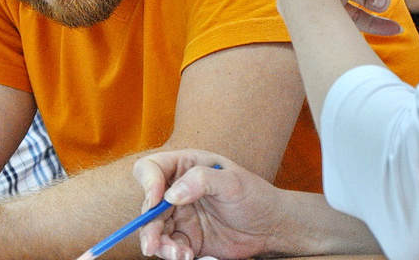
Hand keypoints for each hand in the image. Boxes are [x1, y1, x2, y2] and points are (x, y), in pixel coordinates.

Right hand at [133, 150, 281, 259]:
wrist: (270, 227)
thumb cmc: (254, 195)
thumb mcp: (232, 181)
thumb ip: (202, 180)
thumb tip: (172, 195)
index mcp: (184, 166)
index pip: (152, 168)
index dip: (148, 183)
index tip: (155, 201)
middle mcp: (176, 190)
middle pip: (148, 205)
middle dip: (148, 225)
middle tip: (153, 244)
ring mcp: (179, 215)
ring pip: (154, 229)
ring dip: (159, 244)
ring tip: (178, 254)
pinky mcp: (186, 238)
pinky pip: (169, 246)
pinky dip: (172, 254)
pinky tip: (186, 256)